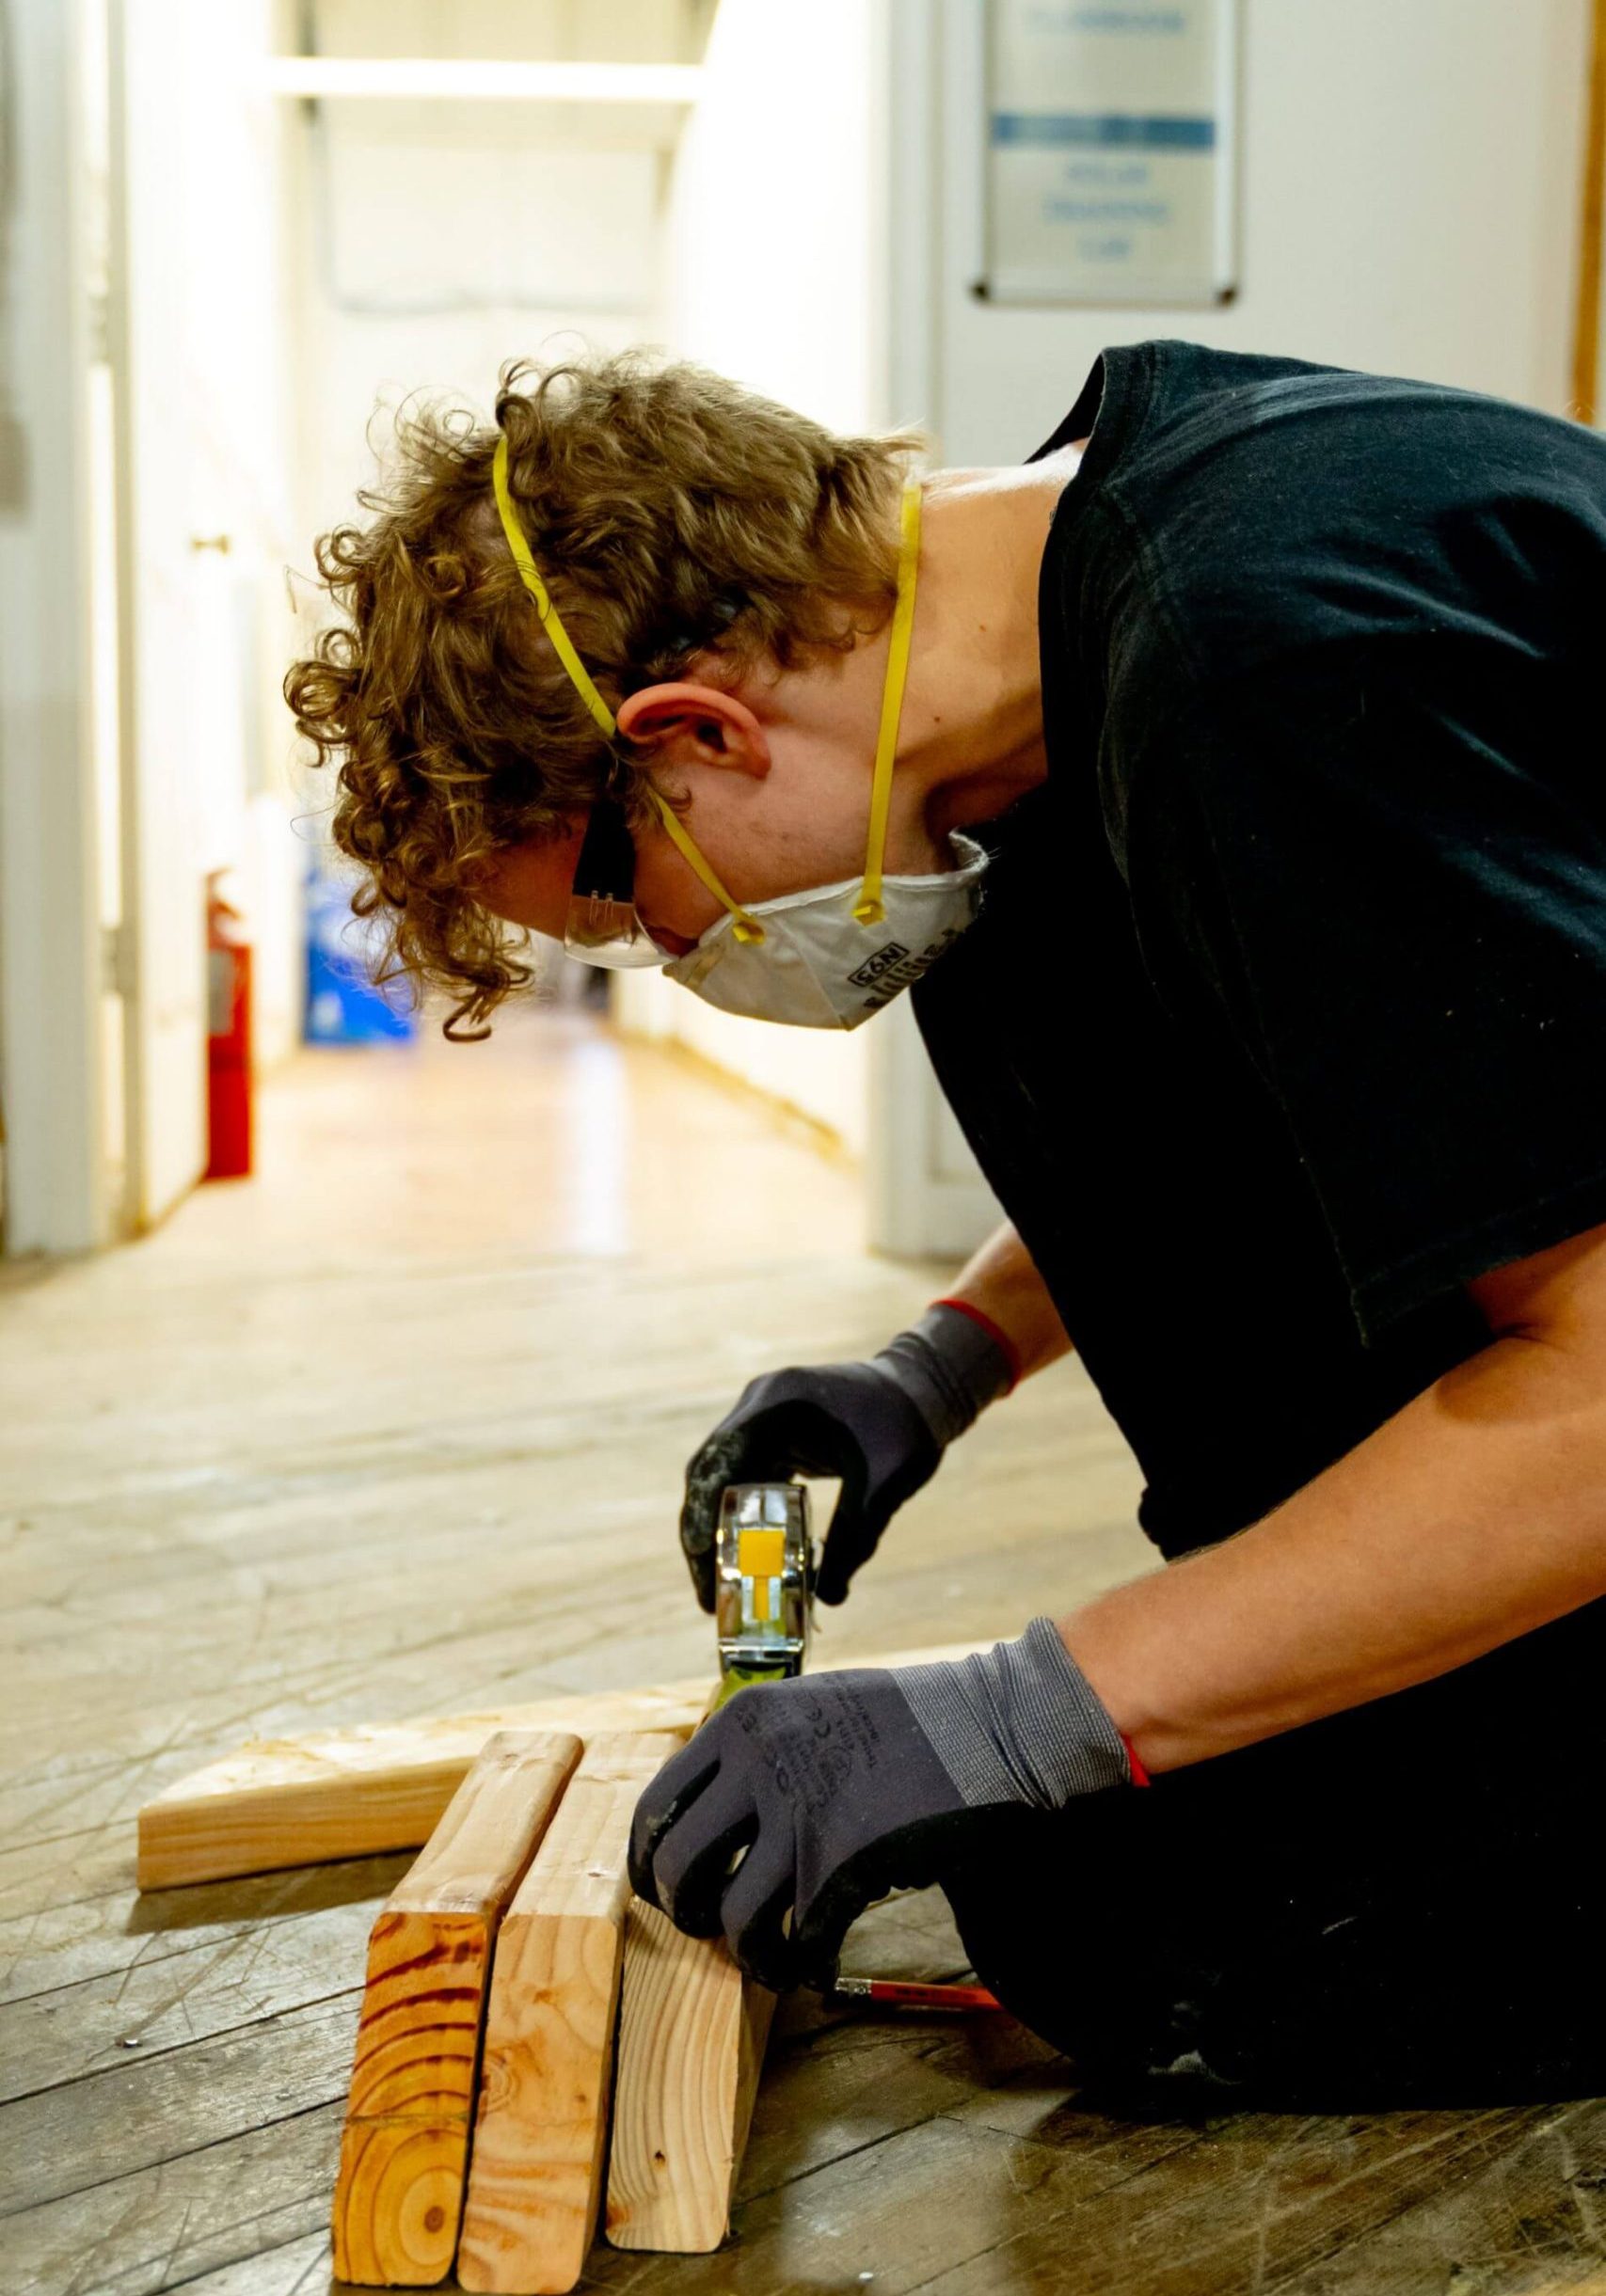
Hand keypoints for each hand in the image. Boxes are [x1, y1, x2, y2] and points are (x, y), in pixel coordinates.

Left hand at [629, 1621, 1133, 1989]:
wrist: (991, 1727)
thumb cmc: (909, 1720)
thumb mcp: (813, 1705)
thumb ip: (758, 1746)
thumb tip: (712, 1811)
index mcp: (742, 1721)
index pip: (657, 1805)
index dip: (649, 1861)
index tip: (662, 1890)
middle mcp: (758, 1765)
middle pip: (680, 1866)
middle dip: (687, 1912)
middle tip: (711, 1928)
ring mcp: (801, 1815)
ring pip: (734, 1917)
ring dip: (746, 1953)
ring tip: (769, 1959)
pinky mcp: (845, 1863)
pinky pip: (797, 1938)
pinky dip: (800, 1964)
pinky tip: (816, 1964)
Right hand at [679, 1304, 1012, 1609]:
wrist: (923, 1388)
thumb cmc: (907, 1427)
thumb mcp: (884, 1487)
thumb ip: (855, 1539)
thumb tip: (830, 1599)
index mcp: (778, 1405)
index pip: (721, 1459)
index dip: (703, 1509)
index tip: (700, 1556)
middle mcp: (759, 1404)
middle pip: (710, 1472)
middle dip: (703, 1531)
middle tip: (706, 1590)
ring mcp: (763, 1415)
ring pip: (723, 1476)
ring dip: (719, 1526)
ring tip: (718, 1584)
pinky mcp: (774, 1431)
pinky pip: (746, 1474)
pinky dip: (743, 1513)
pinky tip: (747, 1554)